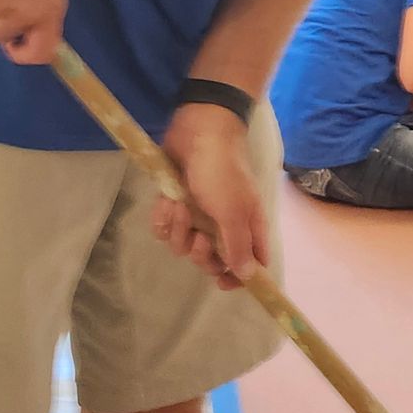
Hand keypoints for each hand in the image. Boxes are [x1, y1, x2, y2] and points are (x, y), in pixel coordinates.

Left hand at [152, 103, 268, 290]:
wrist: (198, 130)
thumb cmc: (221, 170)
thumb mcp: (233, 211)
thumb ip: (239, 246)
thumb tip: (248, 276)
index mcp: (246, 227)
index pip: (248, 265)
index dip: (236, 278)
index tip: (222, 282)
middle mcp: (223, 225)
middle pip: (211, 260)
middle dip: (200, 253)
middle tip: (199, 235)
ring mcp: (198, 214)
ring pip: (184, 245)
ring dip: (179, 229)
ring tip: (182, 206)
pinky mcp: (176, 202)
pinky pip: (165, 227)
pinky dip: (163, 217)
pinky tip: (167, 201)